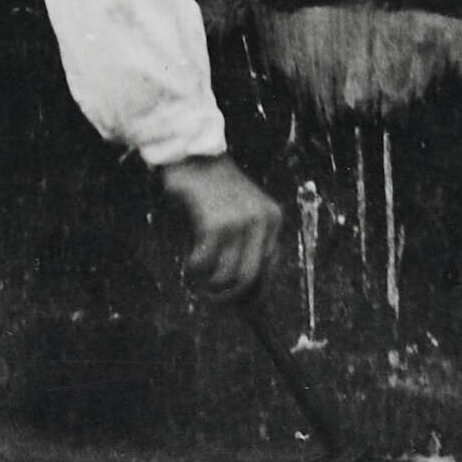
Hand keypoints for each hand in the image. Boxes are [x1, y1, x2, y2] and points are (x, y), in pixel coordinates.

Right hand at [158, 154, 282, 303]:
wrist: (192, 151)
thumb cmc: (212, 185)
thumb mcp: (239, 210)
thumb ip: (246, 243)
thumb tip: (244, 293)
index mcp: (272, 218)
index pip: (270, 269)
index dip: (255, 295)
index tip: (242, 310)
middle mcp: (262, 221)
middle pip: (252, 279)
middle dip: (232, 299)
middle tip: (214, 302)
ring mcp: (240, 222)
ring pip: (228, 277)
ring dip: (210, 285)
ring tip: (198, 279)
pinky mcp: (216, 225)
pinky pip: (205, 264)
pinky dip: (194, 270)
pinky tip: (190, 264)